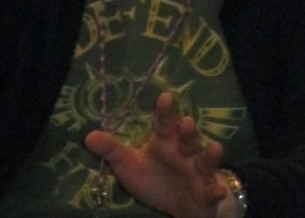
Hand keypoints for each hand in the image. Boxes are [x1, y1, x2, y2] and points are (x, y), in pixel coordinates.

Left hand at [84, 91, 228, 217]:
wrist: (182, 207)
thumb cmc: (156, 180)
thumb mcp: (131, 167)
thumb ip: (112, 151)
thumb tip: (88, 136)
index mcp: (166, 142)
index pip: (165, 123)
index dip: (166, 111)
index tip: (165, 98)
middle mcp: (185, 152)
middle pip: (188, 138)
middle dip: (188, 131)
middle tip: (185, 123)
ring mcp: (199, 171)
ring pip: (206, 159)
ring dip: (209, 154)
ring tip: (214, 148)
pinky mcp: (207, 192)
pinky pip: (213, 190)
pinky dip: (216, 189)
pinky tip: (216, 190)